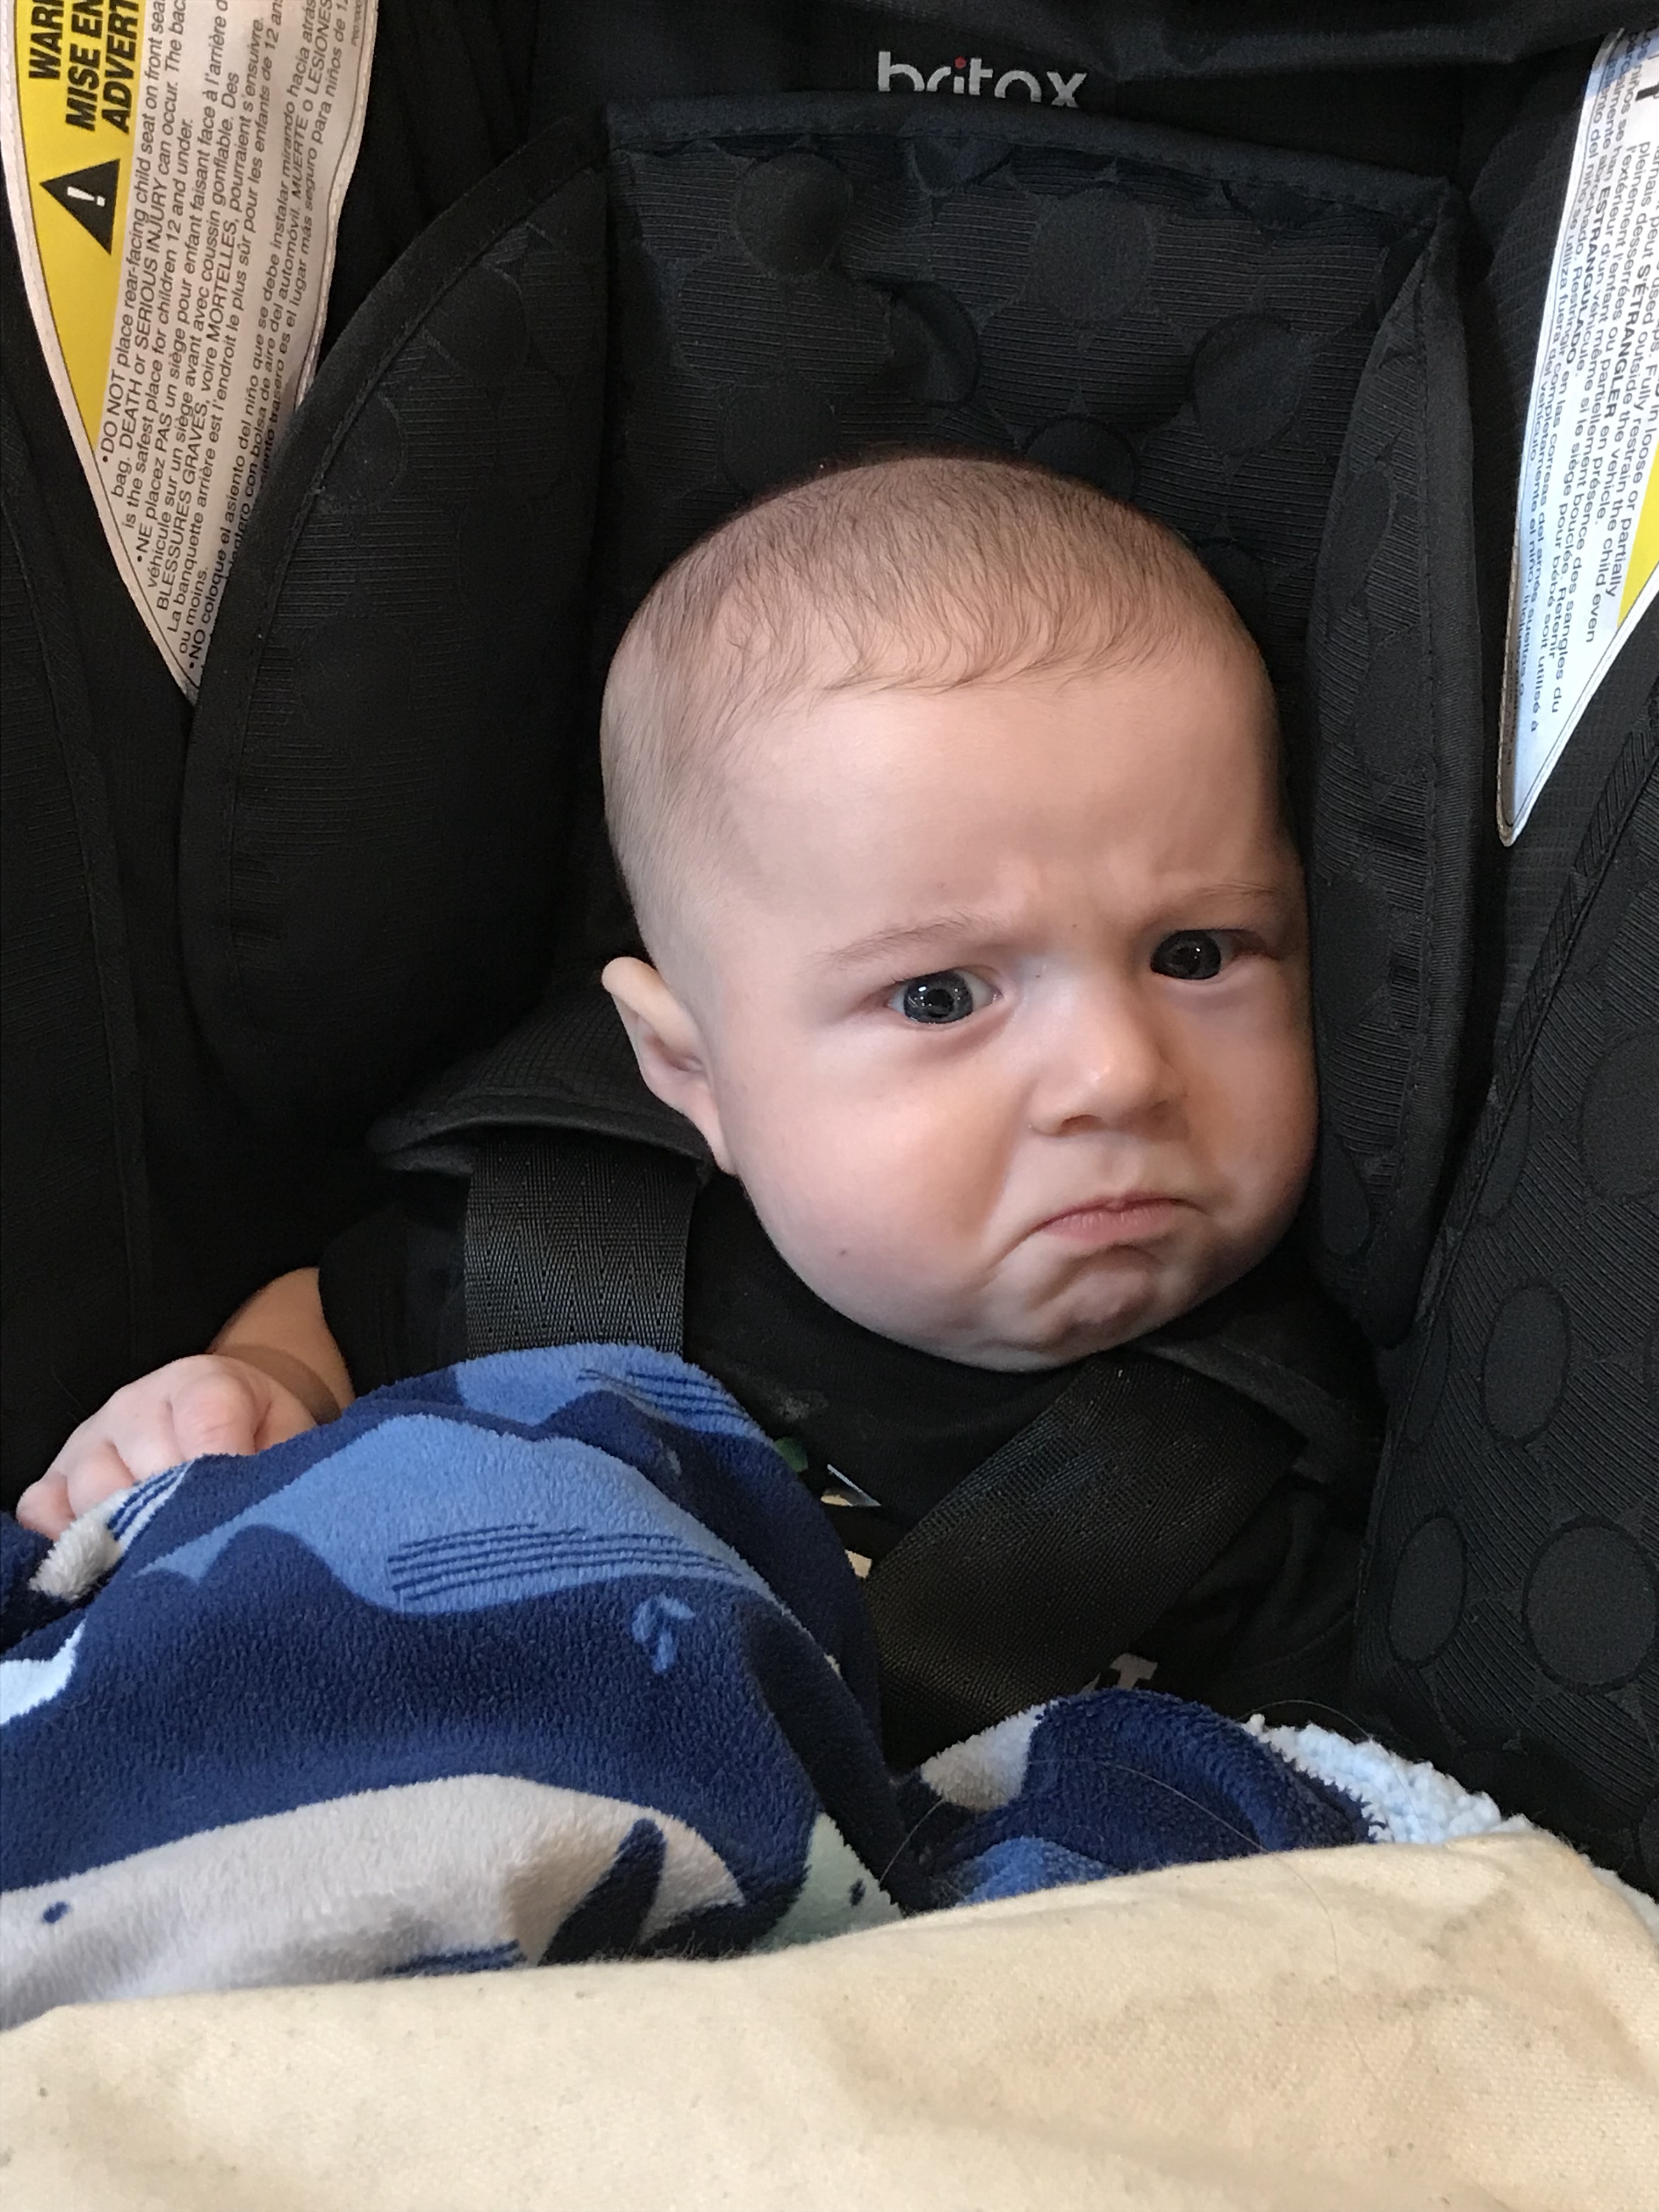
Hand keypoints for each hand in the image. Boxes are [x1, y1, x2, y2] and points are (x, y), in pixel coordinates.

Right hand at [14, 1355, 322, 1539]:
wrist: (225, 1415)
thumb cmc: (259, 1433)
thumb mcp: (289, 1436)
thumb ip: (280, 1466)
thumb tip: (267, 1514)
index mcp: (199, 1383)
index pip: (205, 1419)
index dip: (223, 1467)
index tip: (240, 1511)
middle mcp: (135, 1405)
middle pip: (142, 1469)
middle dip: (178, 1518)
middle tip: (206, 1550)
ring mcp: (90, 1440)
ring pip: (92, 1495)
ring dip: (129, 1536)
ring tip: (165, 1560)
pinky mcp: (57, 1476)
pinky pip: (42, 1510)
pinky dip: (67, 1542)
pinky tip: (106, 1561)